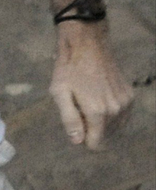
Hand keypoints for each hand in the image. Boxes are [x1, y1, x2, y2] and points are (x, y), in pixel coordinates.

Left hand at [51, 21, 132, 149]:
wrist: (87, 46)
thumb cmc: (68, 69)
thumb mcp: (59, 93)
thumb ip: (69, 119)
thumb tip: (77, 141)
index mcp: (97, 112)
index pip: (96, 143)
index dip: (83, 139)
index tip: (75, 126)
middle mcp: (116, 110)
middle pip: (105, 136)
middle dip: (91, 128)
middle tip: (79, 108)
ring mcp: (125, 103)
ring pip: (115, 127)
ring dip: (102, 121)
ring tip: (88, 101)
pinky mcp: (130, 95)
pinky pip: (122, 116)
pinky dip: (111, 113)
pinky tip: (99, 99)